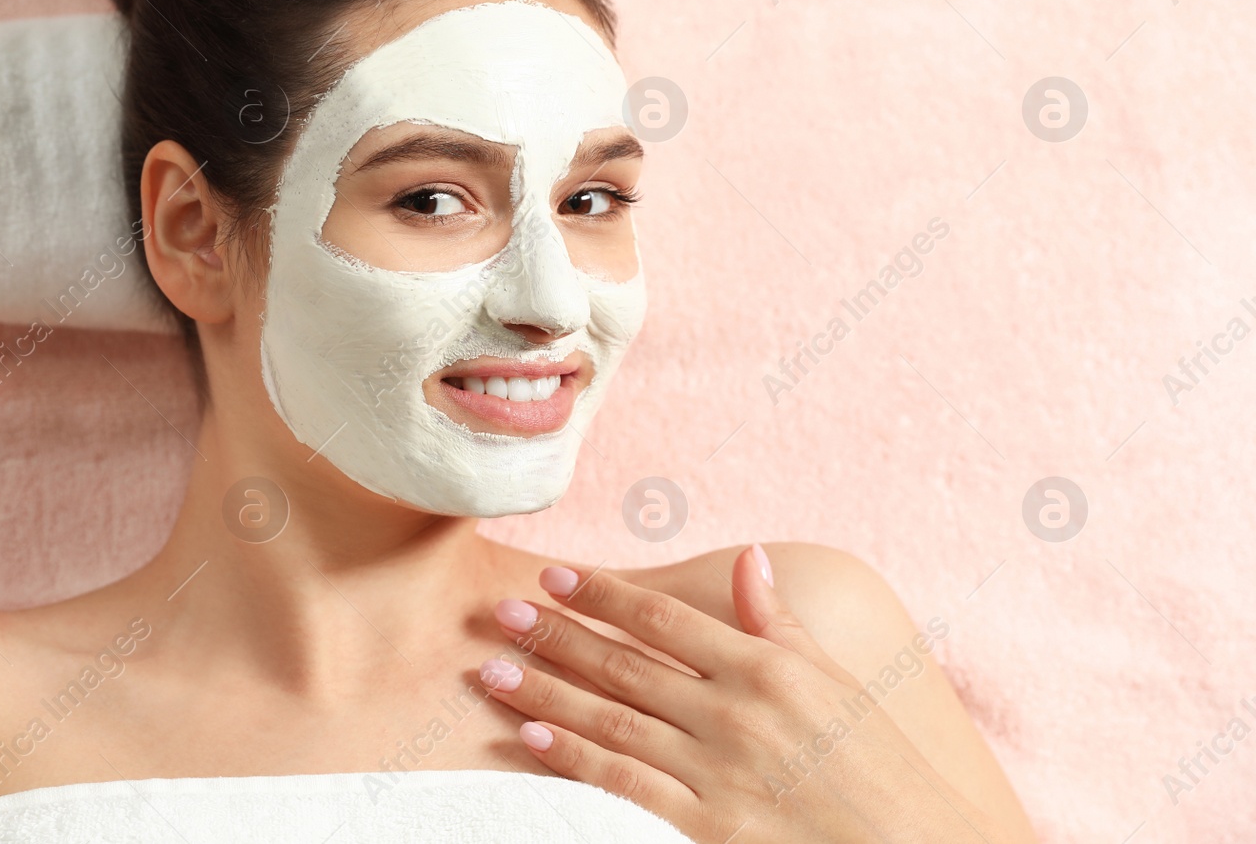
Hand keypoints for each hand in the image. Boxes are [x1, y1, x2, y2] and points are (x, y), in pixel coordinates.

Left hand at [476, 547, 1001, 842]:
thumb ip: (783, 623)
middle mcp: (736, 711)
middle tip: (499, 613)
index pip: (664, 618)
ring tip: (491, 671)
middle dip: (555, 635)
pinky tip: (530, 740)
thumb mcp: (841, 685)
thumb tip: (747, 558)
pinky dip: (574, 761)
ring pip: (611, 720)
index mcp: (768, 666)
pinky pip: (626, 785)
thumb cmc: (884, 768)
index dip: (603, 594)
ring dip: (544, 694)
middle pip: (624, 663)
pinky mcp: (710, 826)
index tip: (555, 575)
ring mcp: (719, 770)